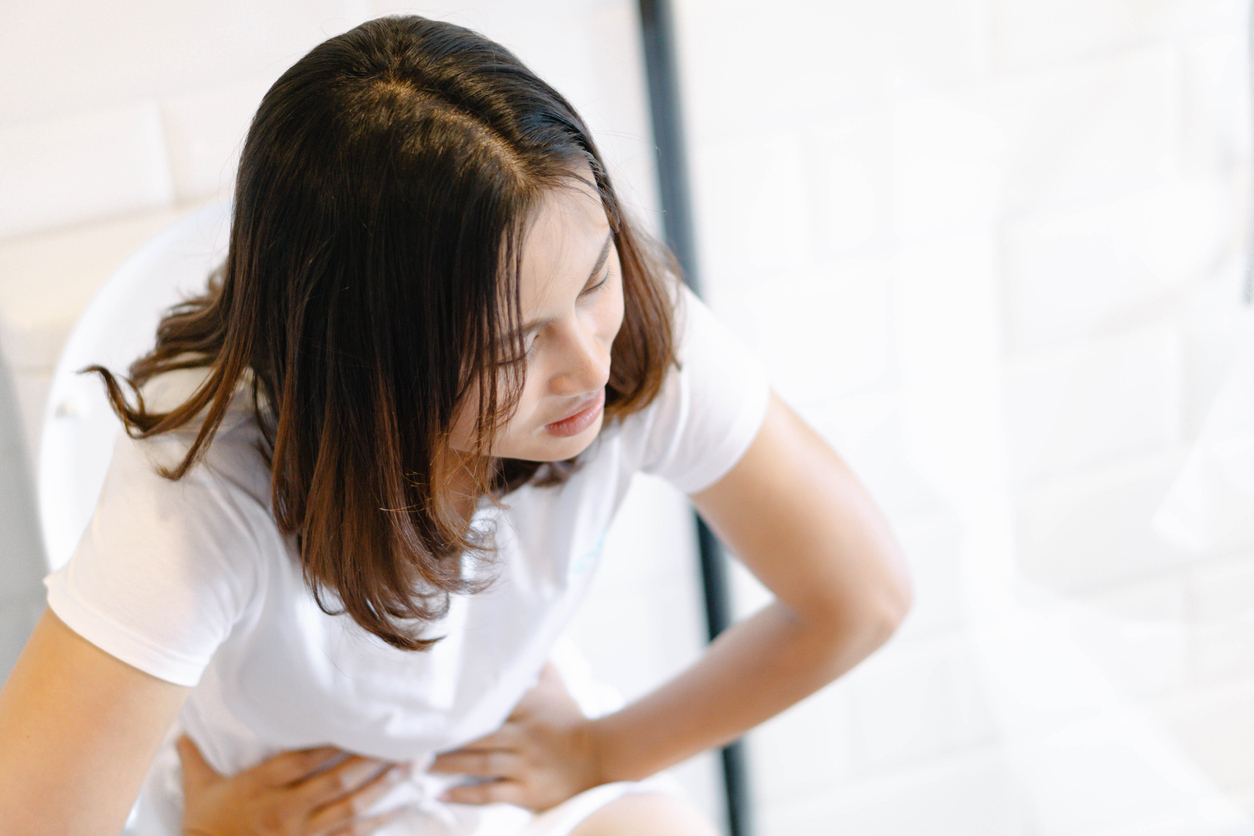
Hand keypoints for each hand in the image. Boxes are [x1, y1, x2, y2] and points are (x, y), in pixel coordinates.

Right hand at [178, 735, 410, 835]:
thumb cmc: (203, 825)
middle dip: (371, 762)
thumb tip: (183, 727)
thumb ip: (195, 756)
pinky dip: (376, 822)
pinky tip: (397, 808)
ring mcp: (300, 834)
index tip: (359, 723)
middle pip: (334, 783)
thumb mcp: (197, 788)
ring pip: (348, 809)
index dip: (332, 742)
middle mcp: (283, 810)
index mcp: (258, 787)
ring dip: (382, 787)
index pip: (302, 760)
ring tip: (409, 768)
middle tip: (402, 742)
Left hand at [428, 664, 602, 810]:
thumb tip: (527, 641)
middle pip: (476, 735)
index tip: (430, 709)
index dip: (458, 708)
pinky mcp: (528, 791)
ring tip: (419, 766)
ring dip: (447, 765)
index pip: (486, 705)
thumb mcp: (558, 688)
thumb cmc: (573, 721)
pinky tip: (444, 794)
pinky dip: (466, 794)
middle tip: (413, 742)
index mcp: (527, 708)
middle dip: (443, 740)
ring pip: (479, 763)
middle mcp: (523, 735)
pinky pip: (492, 793)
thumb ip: (540, 666)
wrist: (603, 756)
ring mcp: (525, 764)